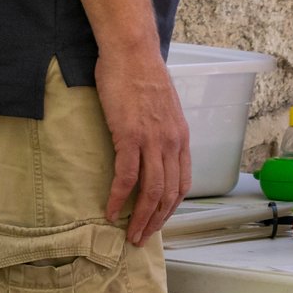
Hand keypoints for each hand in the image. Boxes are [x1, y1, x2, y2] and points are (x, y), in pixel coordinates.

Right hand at [94, 46, 190, 244]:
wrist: (132, 53)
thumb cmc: (142, 77)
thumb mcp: (162, 109)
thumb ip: (161, 132)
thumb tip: (152, 151)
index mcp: (181, 137)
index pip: (182, 183)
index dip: (170, 208)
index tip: (157, 223)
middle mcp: (172, 142)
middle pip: (168, 193)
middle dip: (155, 221)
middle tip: (140, 238)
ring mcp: (152, 139)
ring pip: (151, 190)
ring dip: (139, 217)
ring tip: (128, 234)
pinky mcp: (130, 135)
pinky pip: (126, 176)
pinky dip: (119, 198)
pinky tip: (110, 211)